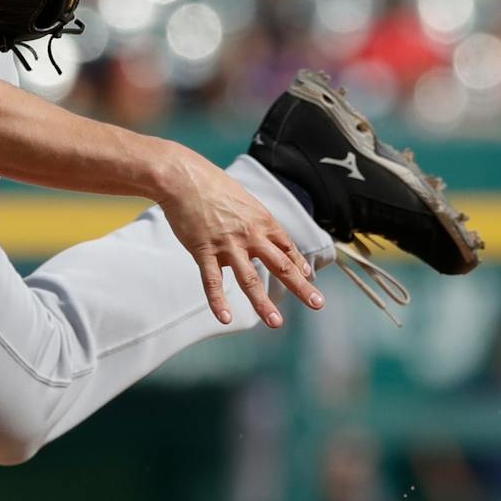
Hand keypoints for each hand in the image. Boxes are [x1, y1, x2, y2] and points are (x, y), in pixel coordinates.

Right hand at [154, 147, 324, 327]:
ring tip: (276, 323)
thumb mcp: (243, 199)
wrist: (183, 178)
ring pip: (250, 279)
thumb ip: (254, 220)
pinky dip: (218, 301)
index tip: (309, 279)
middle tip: (317, 304)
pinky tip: (224, 318)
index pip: (287, 247)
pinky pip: (213, 281)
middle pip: (280, 265)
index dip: (299, 264)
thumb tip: (261, 235)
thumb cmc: (212, 185)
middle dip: (301, 287)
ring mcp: (227, 245)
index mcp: (261, 221)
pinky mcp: (204, 250)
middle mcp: (250, 235)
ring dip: (264, 304)